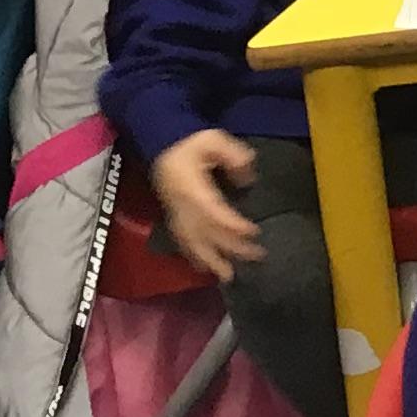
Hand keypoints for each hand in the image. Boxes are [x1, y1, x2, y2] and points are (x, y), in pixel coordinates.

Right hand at [151, 130, 263, 282]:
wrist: (161, 144)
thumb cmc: (190, 143)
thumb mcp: (213, 139)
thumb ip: (232, 155)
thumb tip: (247, 177)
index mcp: (191, 188)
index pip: (213, 211)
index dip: (232, 225)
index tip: (254, 232)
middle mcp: (181, 206)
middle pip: (205, 232)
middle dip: (230, 247)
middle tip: (256, 257)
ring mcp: (175, 213)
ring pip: (192, 242)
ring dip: (211, 260)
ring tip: (228, 277)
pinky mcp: (173, 217)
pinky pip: (182, 241)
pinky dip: (194, 256)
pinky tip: (205, 269)